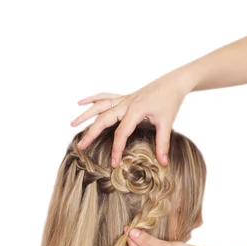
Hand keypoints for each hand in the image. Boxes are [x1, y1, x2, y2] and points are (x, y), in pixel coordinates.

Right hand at [71, 68, 189, 166]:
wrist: (174, 82)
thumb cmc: (171, 101)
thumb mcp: (167, 123)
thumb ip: (163, 143)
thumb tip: (163, 163)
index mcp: (135, 111)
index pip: (121, 133)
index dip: (116, 150)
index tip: (114, 164)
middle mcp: (126, 104)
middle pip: (103, 119)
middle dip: (91, 133)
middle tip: (81, 146)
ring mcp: (124, 99)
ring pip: (100, 106)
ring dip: (85, 115)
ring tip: (72, 124)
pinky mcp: (125, 97)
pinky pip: (105, 96)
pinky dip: (92, 99)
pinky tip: (80, 102)